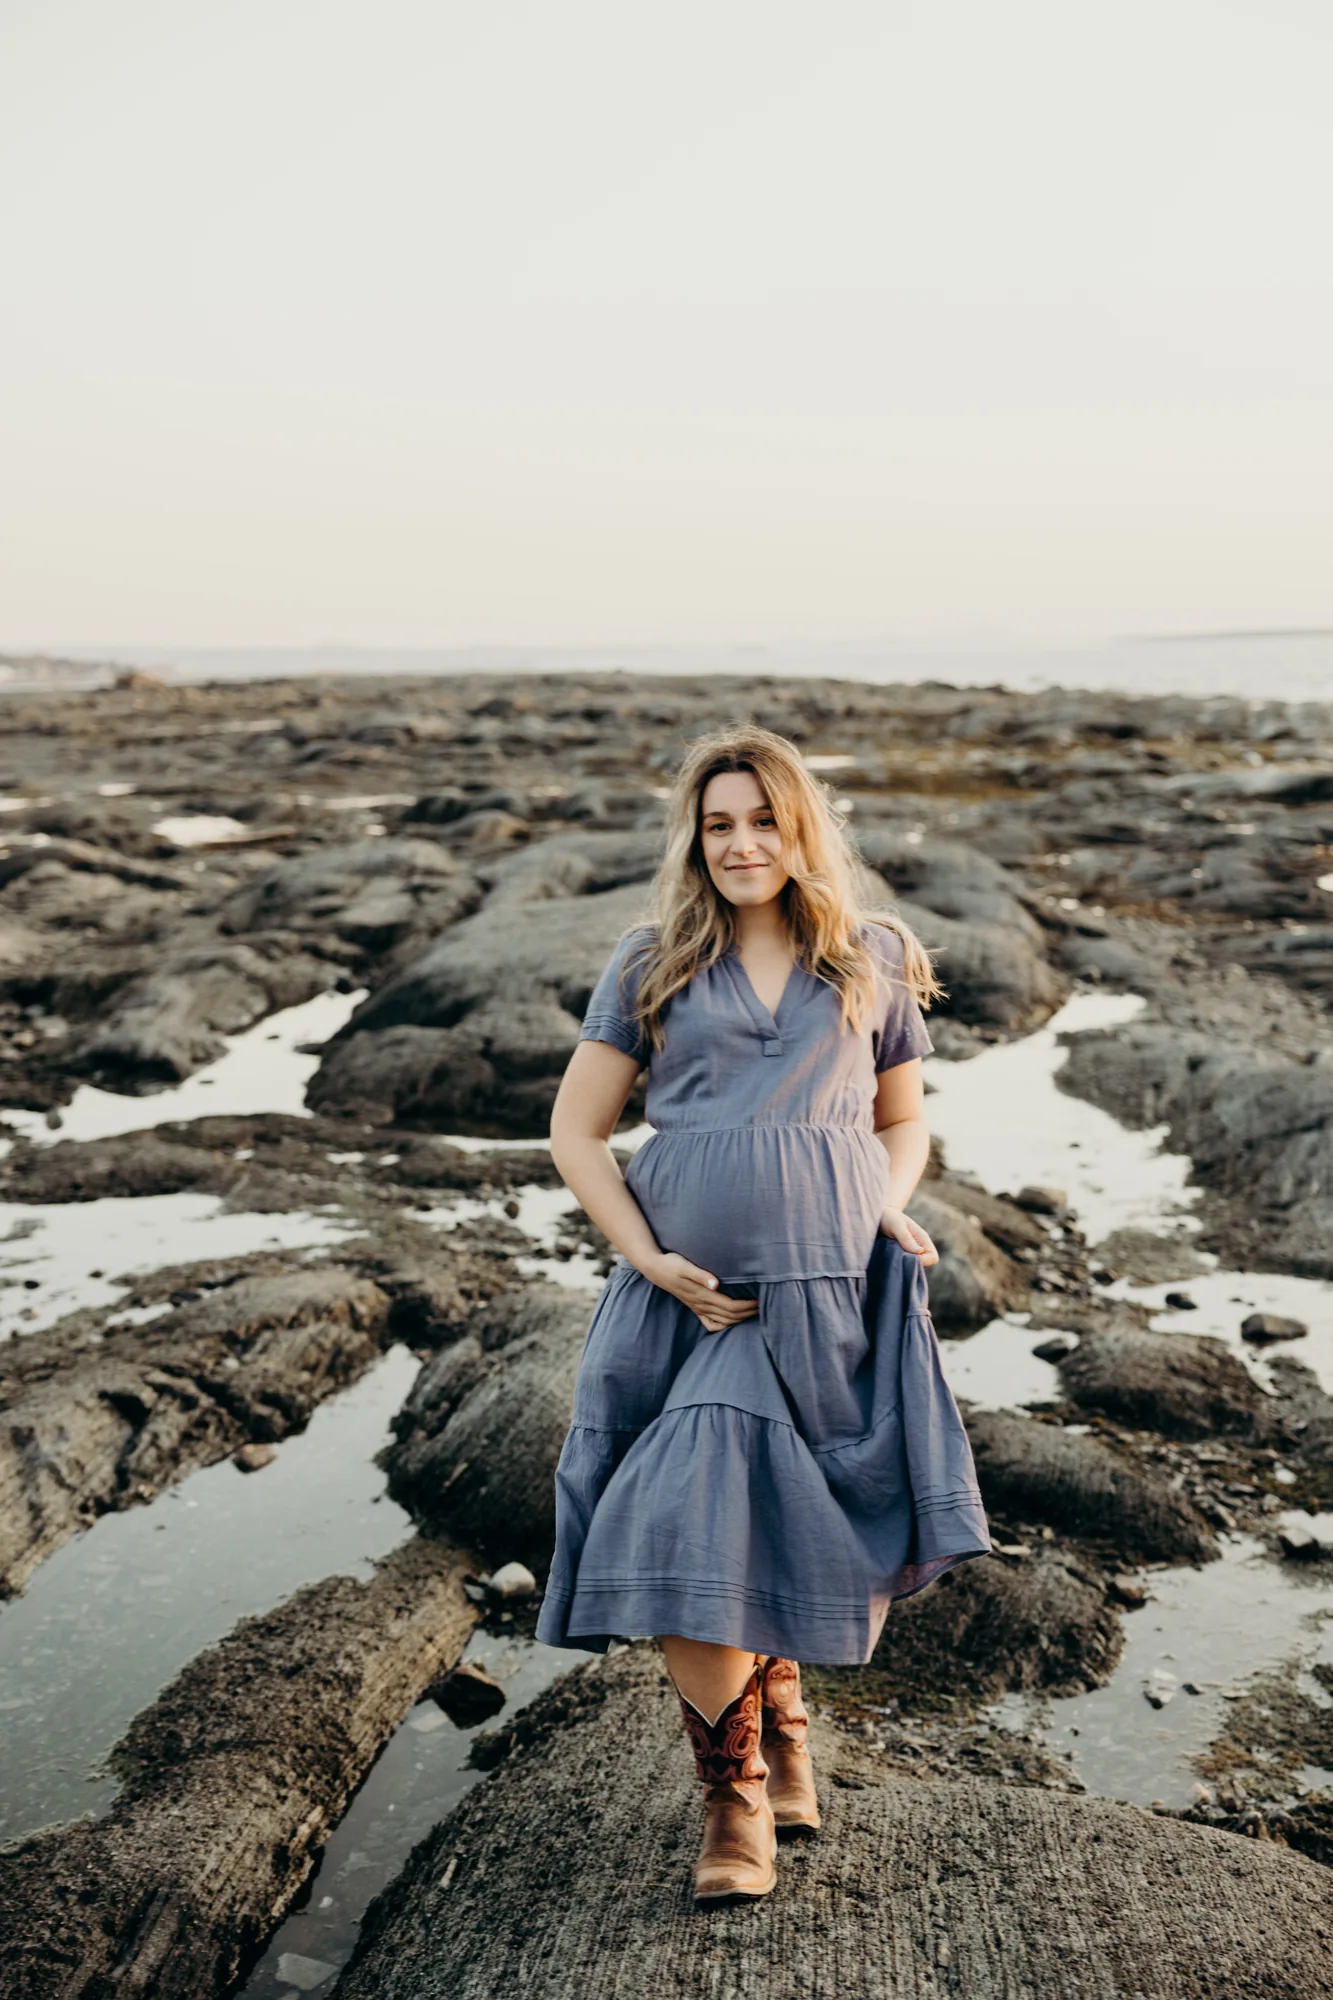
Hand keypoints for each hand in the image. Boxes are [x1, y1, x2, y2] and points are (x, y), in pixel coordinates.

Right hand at [644, 1251, 760, 1333]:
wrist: (655, 1269)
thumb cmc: (672, 1263)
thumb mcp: (685, 1266)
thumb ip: (701, 1275)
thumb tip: (716, 1284)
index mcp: (702, 1295)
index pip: (731, 1306)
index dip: (747, 1306)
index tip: (760, 1300)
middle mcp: (701, 1305)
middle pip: (730, 1316)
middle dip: (748, 1313)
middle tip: (764, 1306)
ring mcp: (697, 1308)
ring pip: (723, 1321)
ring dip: (740, 1319)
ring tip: (754, 1313)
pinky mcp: (694, 1308)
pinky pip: (711, 1324)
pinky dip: (724, 1326)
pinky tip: (732, 1322)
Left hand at [880, 1207, 938, 1267]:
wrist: (877, 1215)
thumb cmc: (889, 1217)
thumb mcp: (896, 1225)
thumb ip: (906, 1238)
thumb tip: (919, 1252)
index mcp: (922, 1239)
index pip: (933, 1258)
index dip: (923, 1261)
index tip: (906, 1257)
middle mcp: (918, 1247)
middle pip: (924, 1265)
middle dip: (911, 1265)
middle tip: (896, 1257)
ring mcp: (910, 1252)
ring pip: (913, 1267)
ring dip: (903, 1265)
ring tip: (891, 1256)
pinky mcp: (900, 1256)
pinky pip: (903, 1265)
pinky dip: (897, 1264)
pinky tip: (888, 1259)